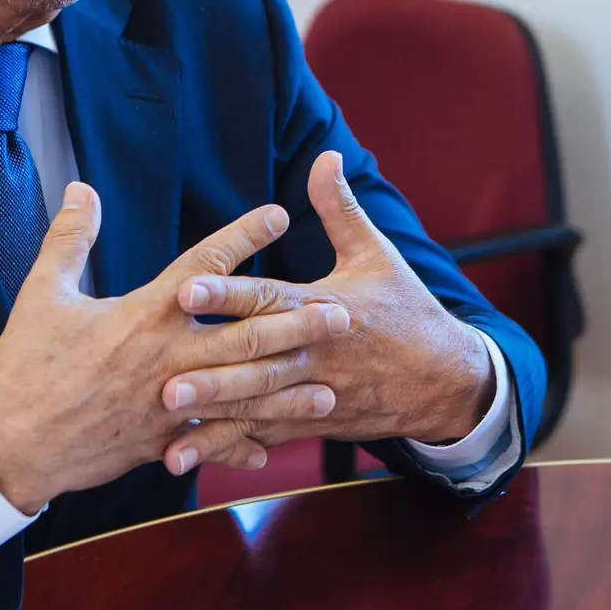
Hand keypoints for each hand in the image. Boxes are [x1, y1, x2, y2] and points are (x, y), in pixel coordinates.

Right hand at [0, 183, 349, 513]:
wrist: (11, 444)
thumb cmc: (23, 367)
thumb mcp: (41, 294)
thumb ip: (70, 239)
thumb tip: (80, 188)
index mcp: (141, 316)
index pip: (203, 267)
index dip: (242, 237)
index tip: (279, 215)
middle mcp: (165, 359)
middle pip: (243, 337)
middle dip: (295, 324)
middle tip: (340, 313)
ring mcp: (169, 405)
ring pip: (242, 394)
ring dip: (288, 388)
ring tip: (330, 383)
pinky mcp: (161, 441)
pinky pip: (212, 443)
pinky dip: (243, 443)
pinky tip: (275, 443)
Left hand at [160, 150, 496, 469]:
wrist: (446, 379)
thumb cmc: (407, 310)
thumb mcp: (378, 254)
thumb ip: (341, 208)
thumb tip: (327, 155)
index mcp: (326, 308)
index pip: (270, 299)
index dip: (229, 293)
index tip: (187, 288)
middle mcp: (317, 354)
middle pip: (258, 362)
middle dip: (212, 370)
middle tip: (165, 376)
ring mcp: (314, 394)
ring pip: (258, 406)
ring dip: (213, 415)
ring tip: (167, 419)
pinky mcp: (312, 422)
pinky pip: (265, 435)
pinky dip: (228, 447)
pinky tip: (185, 454)